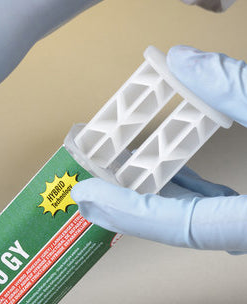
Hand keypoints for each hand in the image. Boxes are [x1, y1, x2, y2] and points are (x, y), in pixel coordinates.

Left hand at [71, 45, 246, 252]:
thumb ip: (235, 87)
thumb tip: (181, 62)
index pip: (173, 224)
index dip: (123, 208)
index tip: (85, 193)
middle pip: (172, 228)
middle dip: (125, 207)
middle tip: (88, 191)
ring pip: (192, 222)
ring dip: (153, 197)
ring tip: (120, 175)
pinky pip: (212, 213)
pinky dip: (188, 192)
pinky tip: (173, 172)